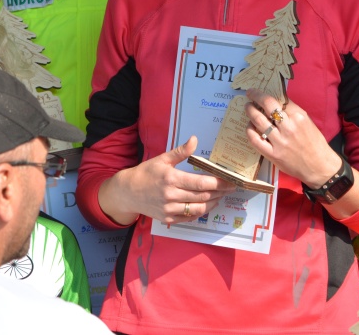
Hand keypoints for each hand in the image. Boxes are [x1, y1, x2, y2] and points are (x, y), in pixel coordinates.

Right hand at [97, 136, 234, 225]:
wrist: (128, 192)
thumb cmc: (146, 173)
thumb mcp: (162, 159)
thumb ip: (180, 152)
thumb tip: (195, 139)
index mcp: (171, 178)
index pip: (200, 183)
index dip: (218, 183)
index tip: (230, 181)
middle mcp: (171, 195)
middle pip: (202, 196)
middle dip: (220, 192)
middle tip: (230, 188)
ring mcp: (169, 209)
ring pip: (198, 209)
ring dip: (212, 203)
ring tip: (220, 196)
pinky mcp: (168, 219)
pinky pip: (189, 218)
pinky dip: (201, 212)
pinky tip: (206, 205)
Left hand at [244, 90, 341, 187]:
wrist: (319, 167)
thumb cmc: (314, 143)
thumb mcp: (307, 122)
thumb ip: (292, 111)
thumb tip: (275, 101)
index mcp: (299, 117)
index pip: (278, 100)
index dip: (264, 94)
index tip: (256, 92)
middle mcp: (289, 127)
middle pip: (267, 106)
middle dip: (255, 97)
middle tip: (249, 94)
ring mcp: (280, 141)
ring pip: (259, 121)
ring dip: (250, 112)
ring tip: (248, 108)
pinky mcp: (273, 154)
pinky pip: (256, 140)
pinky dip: (250, 131)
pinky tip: (250, 127)